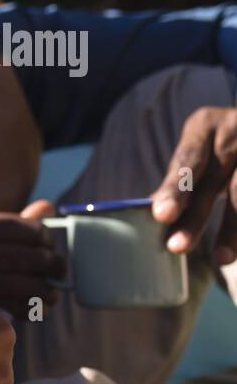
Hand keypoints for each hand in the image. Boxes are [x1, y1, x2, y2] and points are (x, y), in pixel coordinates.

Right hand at [0, 200, 65, 315]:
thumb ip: (11, 221)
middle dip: (54, 266)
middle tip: (56, 271)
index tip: (46, 246)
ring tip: (49, 292)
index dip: (47, 240)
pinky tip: (35, 306)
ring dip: (48, 291)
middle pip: (37, 258)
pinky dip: (34, 309)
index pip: (32, 230)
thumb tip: (48, 208)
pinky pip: (19, 307)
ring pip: (32, 286)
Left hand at [150, 106, 236, 263]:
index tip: (162, 216)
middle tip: (177, 247)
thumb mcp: (201, 148)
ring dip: (232, 229)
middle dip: (196, 217)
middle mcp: (236, 130)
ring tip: (220, 258)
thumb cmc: (222, 143)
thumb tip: (156, 209)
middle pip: (214, 180)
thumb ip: (182, 176)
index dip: (175, 189)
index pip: (188, 160)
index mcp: (205, 125)